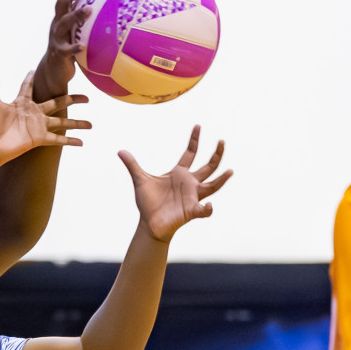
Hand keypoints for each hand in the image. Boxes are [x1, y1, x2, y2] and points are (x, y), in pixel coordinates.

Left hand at [0, 68, 89, 166]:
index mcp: (22, 103)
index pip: (29, 87)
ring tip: (91, 124)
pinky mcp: (39, 138)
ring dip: (77, 123)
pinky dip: (69, 141)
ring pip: (62, 122)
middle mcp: (33, 113)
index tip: (37, 69)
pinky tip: (81, 142)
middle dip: (72, 100)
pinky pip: (58, 139)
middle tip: (87, 97)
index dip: (32, 79)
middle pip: (57, 104)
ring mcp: (38, 126)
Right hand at [34, 0, 94, 93]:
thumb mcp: (77, 30)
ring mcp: (56, 37)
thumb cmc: (70, 48)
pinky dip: (74, 47)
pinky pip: (66, 49)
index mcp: (62, 15)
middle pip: (62, 1)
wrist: (53, 71)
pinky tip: (82, 46)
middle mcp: (57, 23)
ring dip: (76, 15)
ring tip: (89, 11)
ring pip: (63, 22)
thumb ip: (86, 19)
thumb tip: (113, 8)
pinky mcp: (59, 52)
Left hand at [119, 126, 231, 241]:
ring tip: (230, 171)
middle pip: (208, 166)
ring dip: (222, 179)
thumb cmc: (148, 203)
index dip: (194, 140)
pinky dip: (208, 209)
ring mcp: (192, 197)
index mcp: (179, 173)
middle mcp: (189, 183)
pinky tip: (209, 206)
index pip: (190, 153)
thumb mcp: (140, 180)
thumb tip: (120, 151)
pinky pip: (203, 210)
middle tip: (222, 141)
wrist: (149, 224)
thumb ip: (132, 165)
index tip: (198, 125)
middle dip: (216, 154)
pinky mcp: (191, 211)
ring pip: (213, 186)